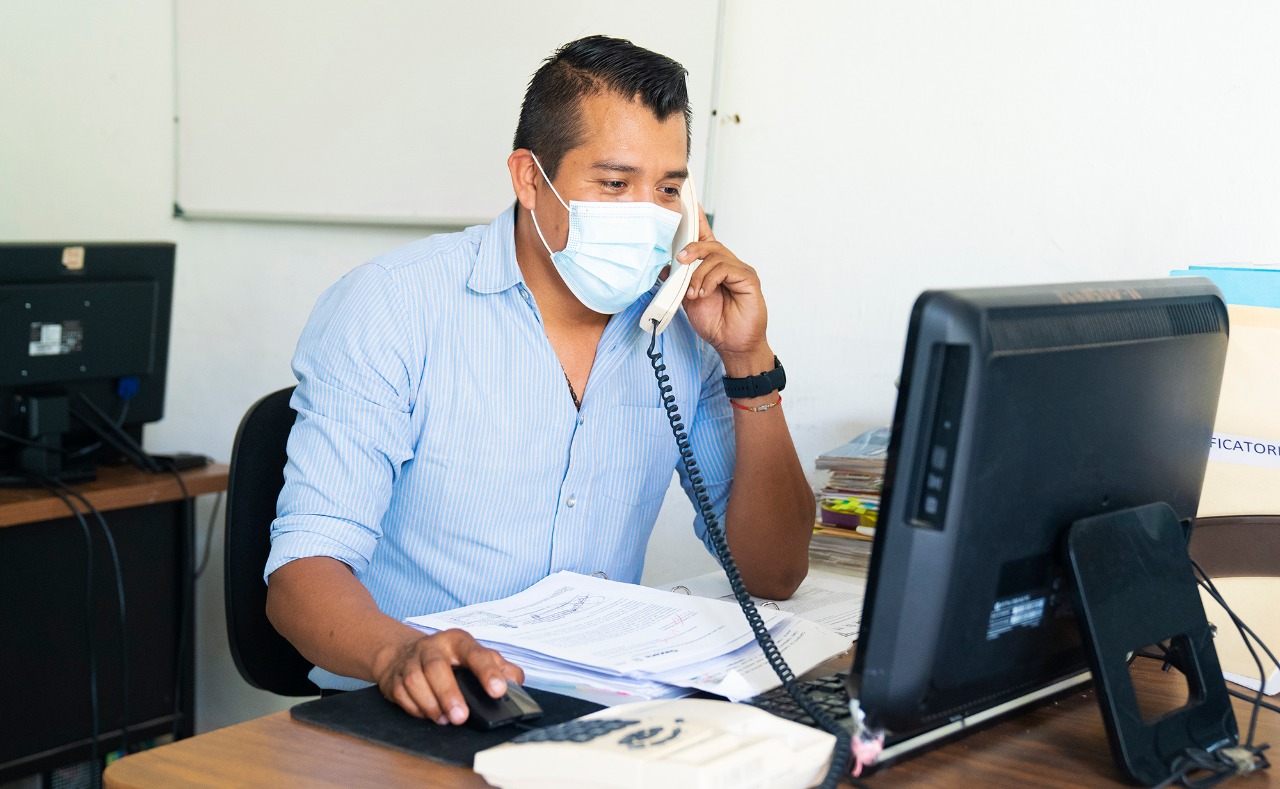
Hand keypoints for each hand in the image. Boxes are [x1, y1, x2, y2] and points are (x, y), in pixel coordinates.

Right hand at [372, 628, 523, 725]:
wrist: (402, 652)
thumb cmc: (446, 657)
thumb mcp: (474, 654)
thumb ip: (498, 666)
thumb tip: (516, 681)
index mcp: (457, 640)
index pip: (475, 653)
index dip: (487, 672)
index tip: (498, 691)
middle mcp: (432, 647)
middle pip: (437, 667)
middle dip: (449, 693)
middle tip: (461, 717)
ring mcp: (410, 662)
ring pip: (415, 681)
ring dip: (431, 704)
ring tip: (446, 720)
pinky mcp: (394, 678)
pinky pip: (402, 695)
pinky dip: (416, 708)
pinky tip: (429, 715)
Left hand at [675, 206, 773, 374]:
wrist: (732, 344)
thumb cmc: (714, 323)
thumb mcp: (687, 299)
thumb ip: (677, 281)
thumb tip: (660, 266)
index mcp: (712, 266)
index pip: (703, 236)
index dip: (696, 218)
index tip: (687, 200)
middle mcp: (726, 263)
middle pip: (708, 242)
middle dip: (690, 248)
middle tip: (678, 261)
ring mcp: (739, 269)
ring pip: (715, 255)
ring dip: (697, 273)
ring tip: (692, 292)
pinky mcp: (748, 278)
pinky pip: (725, 268)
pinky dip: (710, 279)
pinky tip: (703, 293)